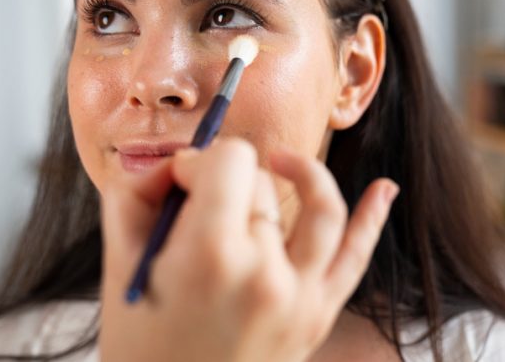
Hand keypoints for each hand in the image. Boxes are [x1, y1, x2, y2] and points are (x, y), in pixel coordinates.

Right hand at [99, 138, 398, 361]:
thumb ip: (137, 197)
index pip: (231, 162)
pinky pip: (355, 258)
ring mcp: (301, 295)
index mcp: (212, 257)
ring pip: (320, 206)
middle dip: (225, 181)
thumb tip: (174, 164)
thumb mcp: (120, 267)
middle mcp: (266, 273)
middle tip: (193, 205)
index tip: (180, 184)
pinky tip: (385, 189)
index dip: (200, 162)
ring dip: (304, 173)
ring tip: (282, 162)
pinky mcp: (319, 315)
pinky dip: (372, 219)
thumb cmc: (139, 348)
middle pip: (263, 184)